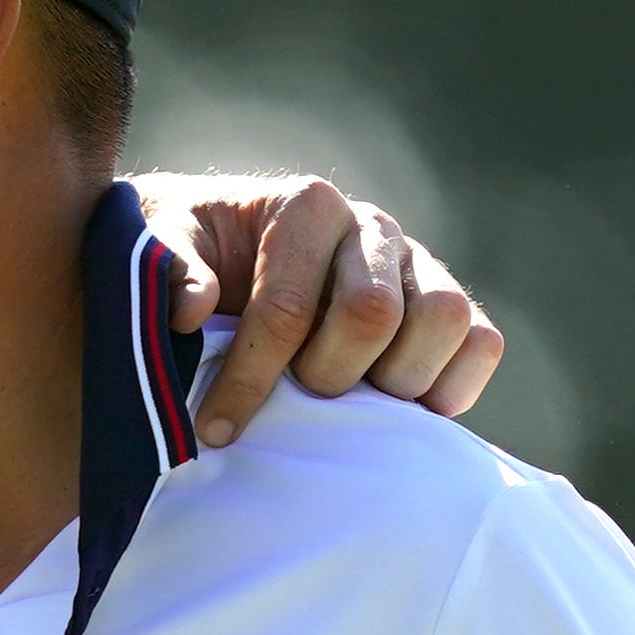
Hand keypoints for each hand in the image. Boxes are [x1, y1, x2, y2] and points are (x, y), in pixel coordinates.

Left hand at [143, 176, 506, 441]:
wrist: (225, 259)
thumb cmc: (187, 258)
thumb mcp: (153, 248)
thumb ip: (166, 269)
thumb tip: (194, 308)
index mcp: (304, 205)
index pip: (288, 307)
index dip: (250, 379)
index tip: (217, 429)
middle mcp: (370, 226)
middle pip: (372, 314)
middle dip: (326, 376)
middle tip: (296, 397)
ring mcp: (417, 263)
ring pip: (444, 318)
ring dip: (395, 379)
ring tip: (349, 401)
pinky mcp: (445, 302)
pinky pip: (481, 342)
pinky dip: (453, 384)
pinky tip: (402, 409)